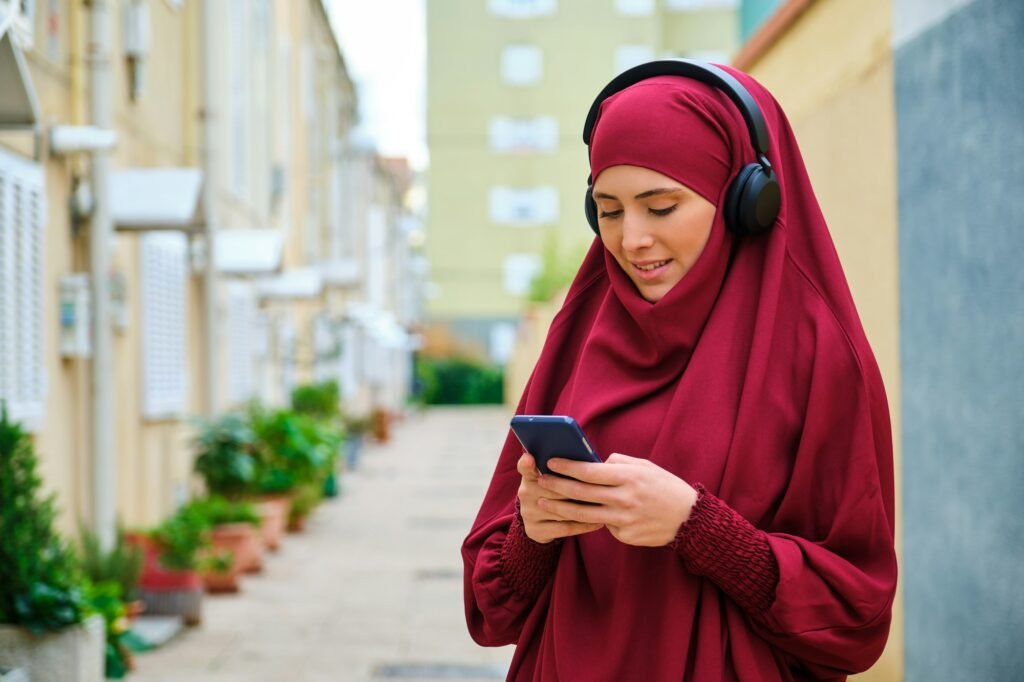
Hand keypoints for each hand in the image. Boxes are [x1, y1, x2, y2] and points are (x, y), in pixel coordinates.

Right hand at [516, 453, 603, 543]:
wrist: (542, 524)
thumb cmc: (556, 494)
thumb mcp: (554, 479)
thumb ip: (563, 470)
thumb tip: (589, 462)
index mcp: (529, 476)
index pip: (525, 467)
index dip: (527, 463)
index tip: (531, 458)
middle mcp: (525, 493)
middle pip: (553, 489)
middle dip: (577, 489)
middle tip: (602, 488)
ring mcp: (528, 513)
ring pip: (562, 510)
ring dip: (585, 508)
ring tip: (606, 506)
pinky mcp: (535, 530)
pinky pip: (565, 528)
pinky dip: (584, 525)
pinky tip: (599, 522)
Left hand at [535, 453, 698, 546]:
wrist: (689, 518)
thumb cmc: (664, 486)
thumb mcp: (645, 466)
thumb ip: (618, 463)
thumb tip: (592, 463)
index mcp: (628, 477)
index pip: (589, 471)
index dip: (566, 466)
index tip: (550, 461)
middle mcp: (624, 499)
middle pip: (581, 493)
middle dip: (556, 486)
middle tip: (540, 481)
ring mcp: (624, 520)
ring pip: (584, 514)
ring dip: (560, 508)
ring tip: (543, 502)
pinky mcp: (625, 536)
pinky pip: (602, 526)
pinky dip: (592, 520)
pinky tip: (581, 515)